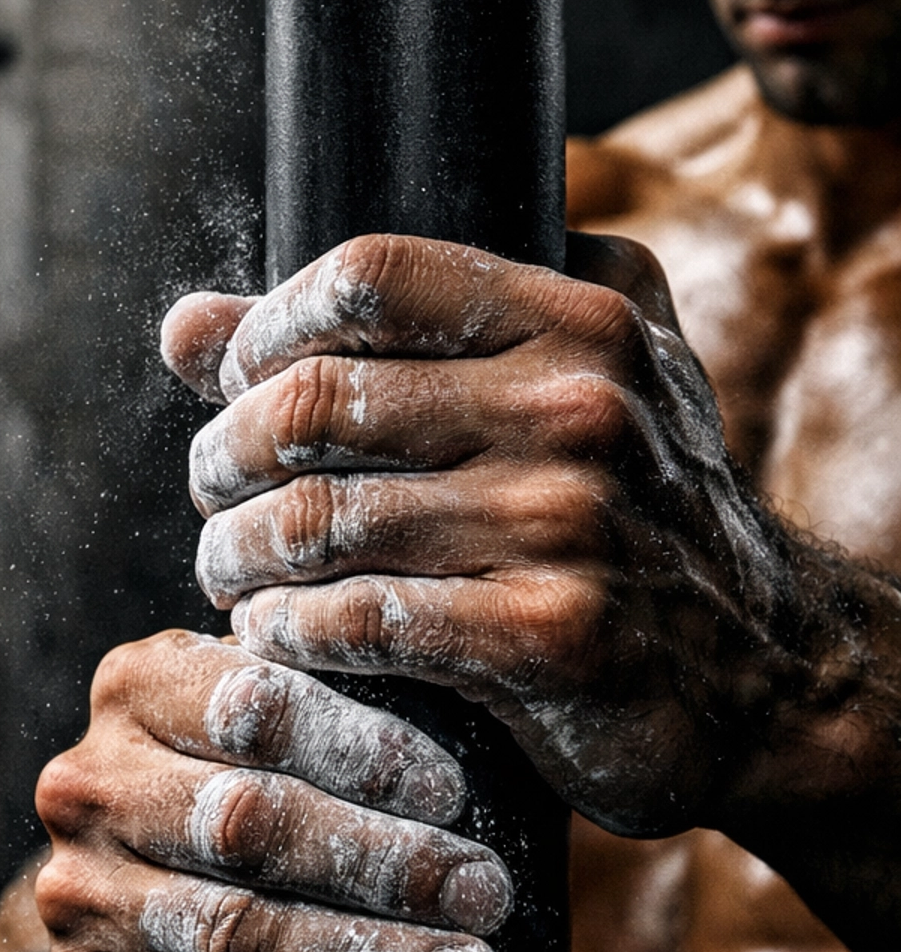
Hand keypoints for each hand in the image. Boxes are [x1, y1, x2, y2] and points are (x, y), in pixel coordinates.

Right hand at [34, 629, 510, 951]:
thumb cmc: (263, 827)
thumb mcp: (290, 746)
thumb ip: (346, 715)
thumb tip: (479, 707)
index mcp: (137, 689)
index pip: (254, 704)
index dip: (364, 748)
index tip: (454, 795)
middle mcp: (87, 785)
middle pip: (247, 820)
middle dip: (383, 862)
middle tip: (483, 896)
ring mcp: (73, 896)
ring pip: (235, 929)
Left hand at [163, 230, 828, 839]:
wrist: (767, 676)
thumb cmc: (635, 513)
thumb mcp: (556, 383)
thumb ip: (387, 339)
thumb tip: (184, 324)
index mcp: (579, 319)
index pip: (369, 275)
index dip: (266, 325)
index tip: (235, 382)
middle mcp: (578, 409)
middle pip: (314, 399)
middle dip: (223, 452)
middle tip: (211, 490)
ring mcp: (568, 525)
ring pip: (314, 521)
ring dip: (234, 552)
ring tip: (227, 568)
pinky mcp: (550, 639)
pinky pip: (356, 622)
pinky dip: (288, 630)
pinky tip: (280, 633)